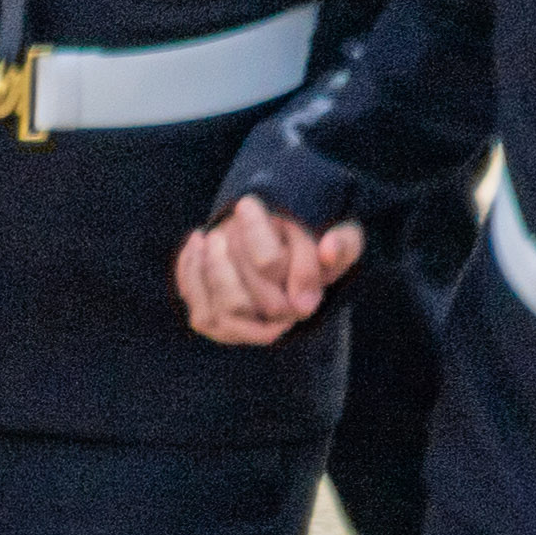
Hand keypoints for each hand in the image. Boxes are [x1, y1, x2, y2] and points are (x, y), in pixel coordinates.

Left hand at [173, 194, 361, 346]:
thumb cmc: (314, 247)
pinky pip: (197, 312)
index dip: (257, 236)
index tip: (247, 203)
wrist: (286, 261)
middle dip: (224, 261)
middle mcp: (272, 326)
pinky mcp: (215, 326)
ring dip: (204, 273)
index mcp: (303, 305)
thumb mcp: (344, 238)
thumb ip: (345, 242)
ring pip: (213, 315)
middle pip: (239, 303)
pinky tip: (197, 241)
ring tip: (206, 235)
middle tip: (222, 226)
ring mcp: (240, 331)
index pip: (272, 272)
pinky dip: (189, 276)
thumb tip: (329, 248)